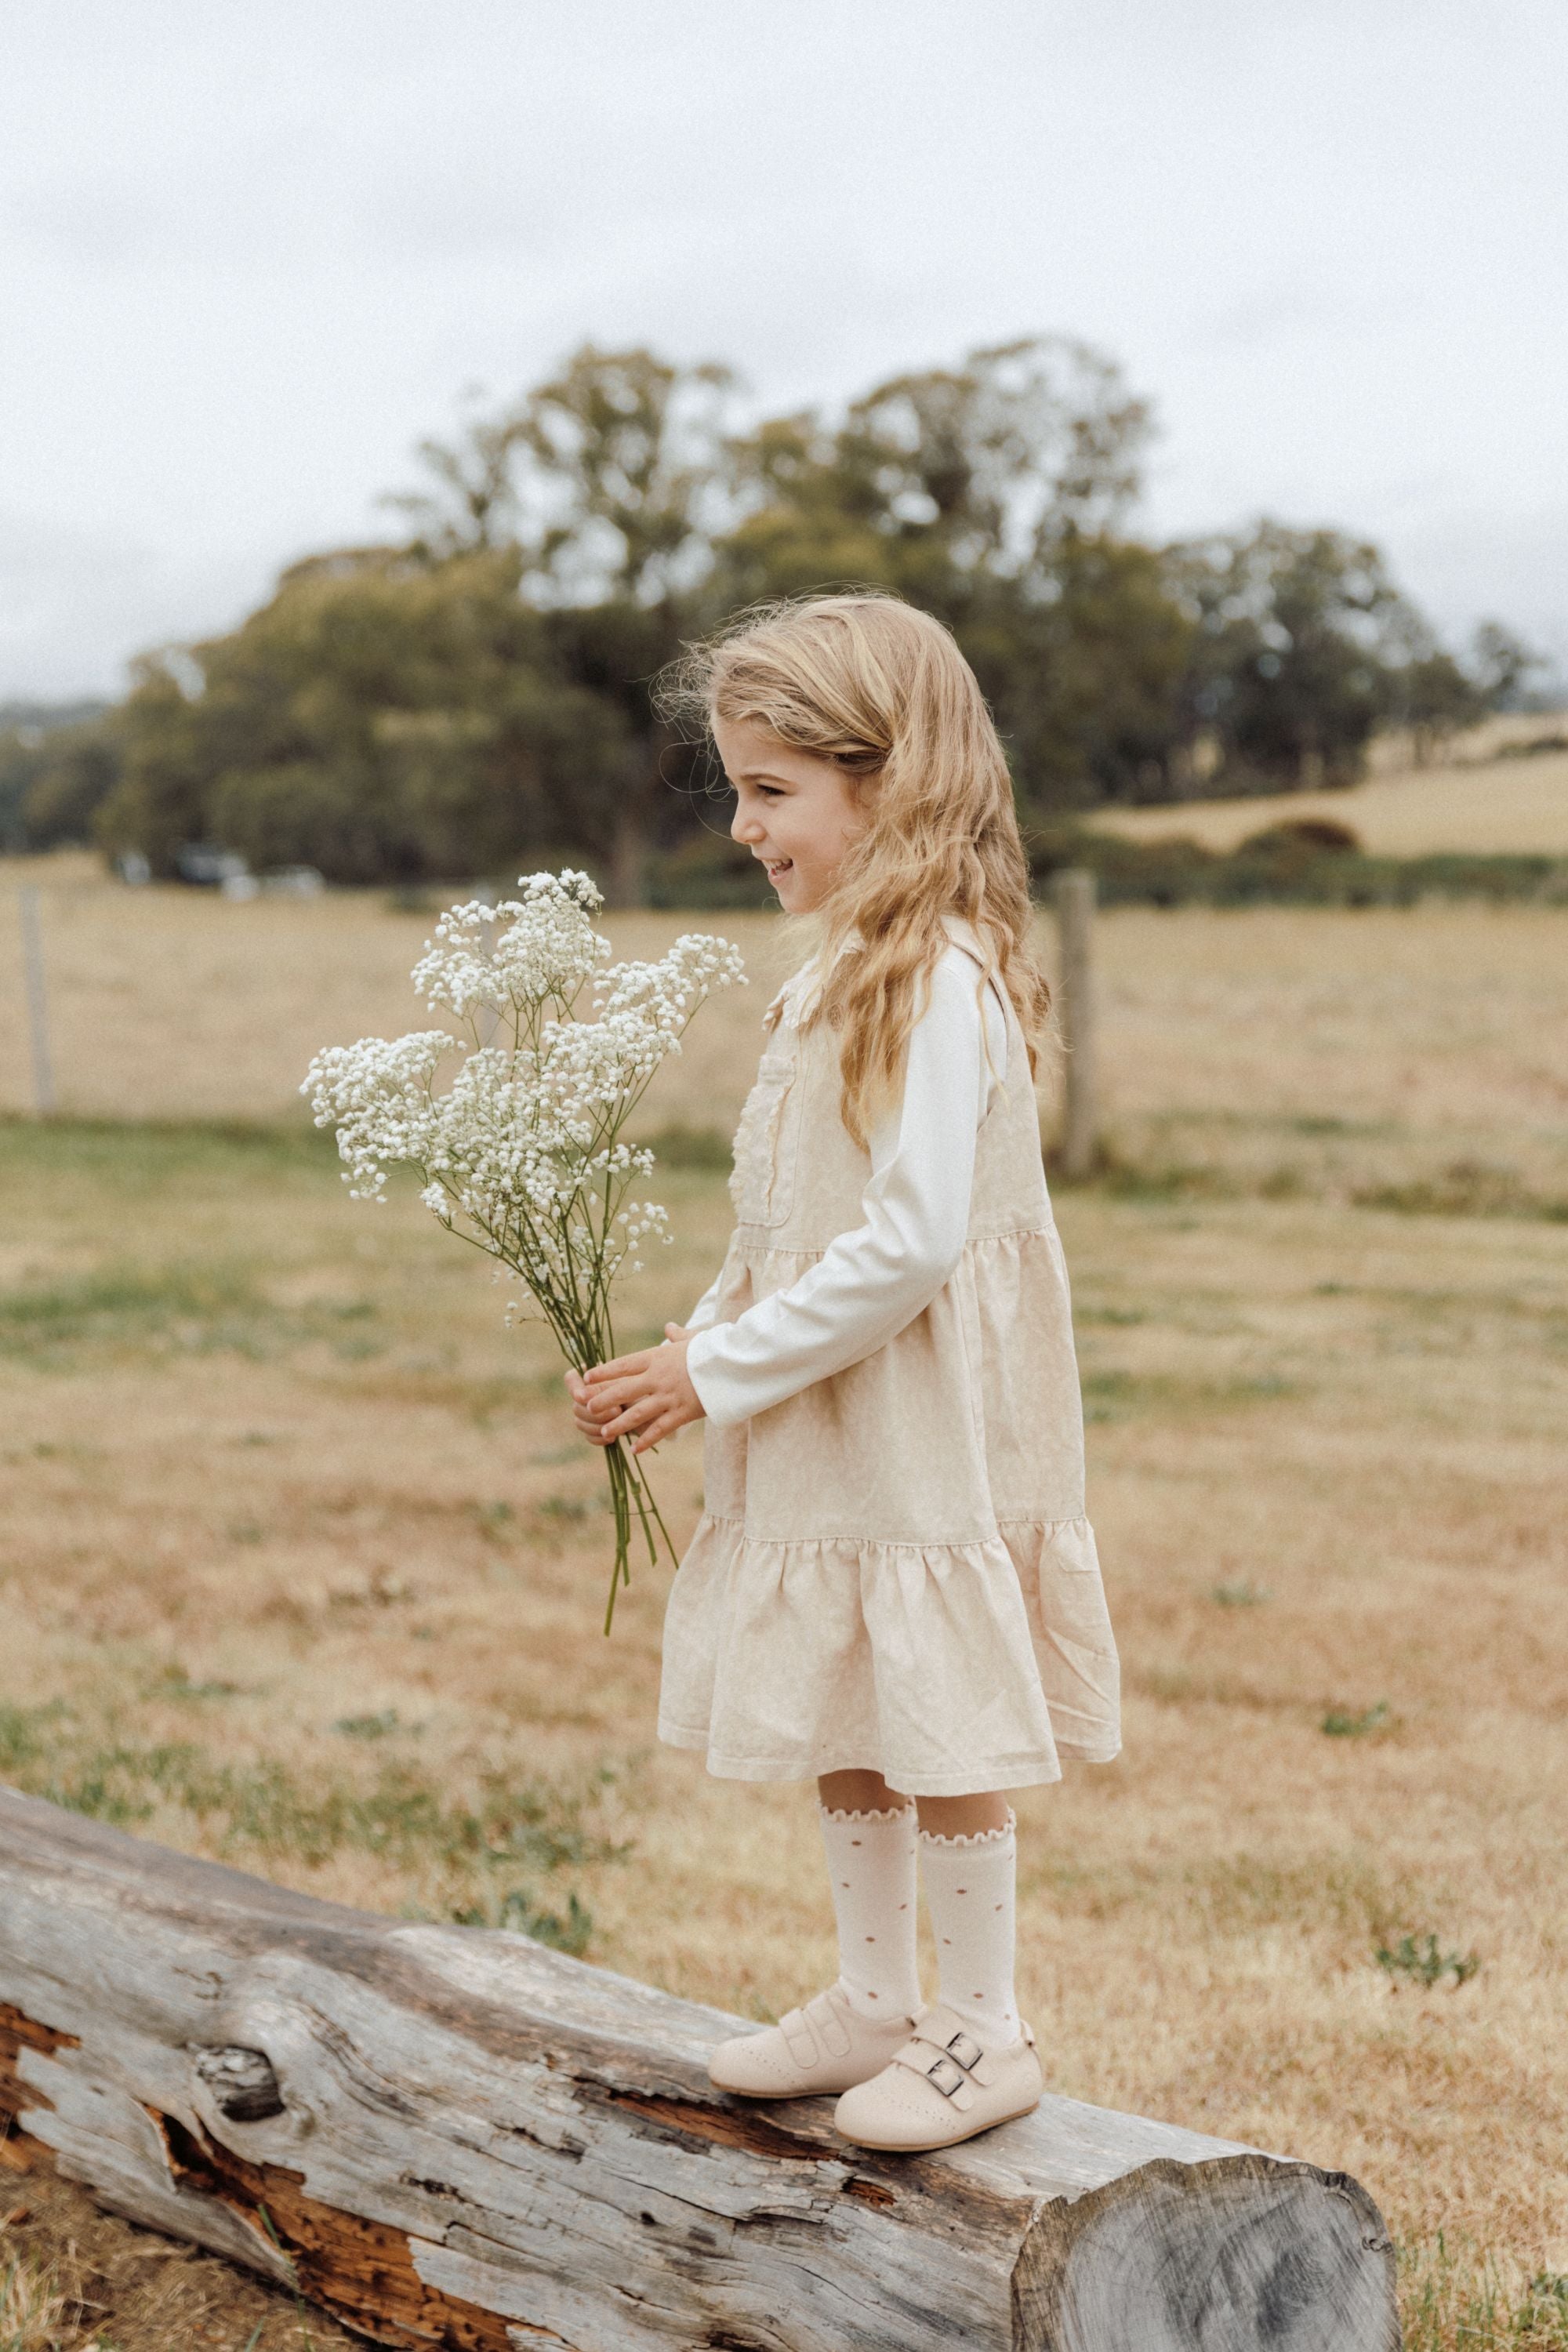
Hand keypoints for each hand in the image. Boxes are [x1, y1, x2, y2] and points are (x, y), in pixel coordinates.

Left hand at [566, 1324, 704, 1454]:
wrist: (734, 1363)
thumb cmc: (714, 1348)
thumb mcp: (693, 1339)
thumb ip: (678, 1335)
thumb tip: (669, 1327)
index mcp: (658, 1357)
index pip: (624, 1365)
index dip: (604, 1372)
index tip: (586, 1377)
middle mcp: (659, 1377)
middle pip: (623, 1389)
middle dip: (603, 1399)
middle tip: (587, 1407)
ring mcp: (670, 1396)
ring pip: (637, 1413)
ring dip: (619, 1424)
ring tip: (604, 1432)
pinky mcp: (683, 1412)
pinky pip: (660, 1429)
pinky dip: (647, 1440)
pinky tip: (634, 1449)